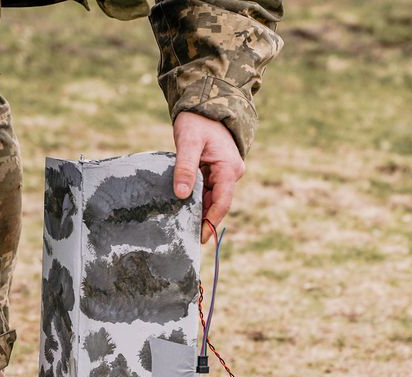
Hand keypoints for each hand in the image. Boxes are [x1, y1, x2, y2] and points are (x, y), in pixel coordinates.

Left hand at [172, 111, 244, 242]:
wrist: (205, 104)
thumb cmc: (197, 121)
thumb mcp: (188, 142)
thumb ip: (184, 167)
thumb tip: (180, 195)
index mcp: (229, 168)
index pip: (222, 202)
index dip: (211, 221)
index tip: (200, 237)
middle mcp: (231, 173)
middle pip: (217, 203)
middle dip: (203, 219)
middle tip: (185, 235)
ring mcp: (225, 173)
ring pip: (211, 198)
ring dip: (198, 210)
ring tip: (181, 225)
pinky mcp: (217, 171)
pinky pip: (207, 190)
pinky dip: (196, 199)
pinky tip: (182, 208)